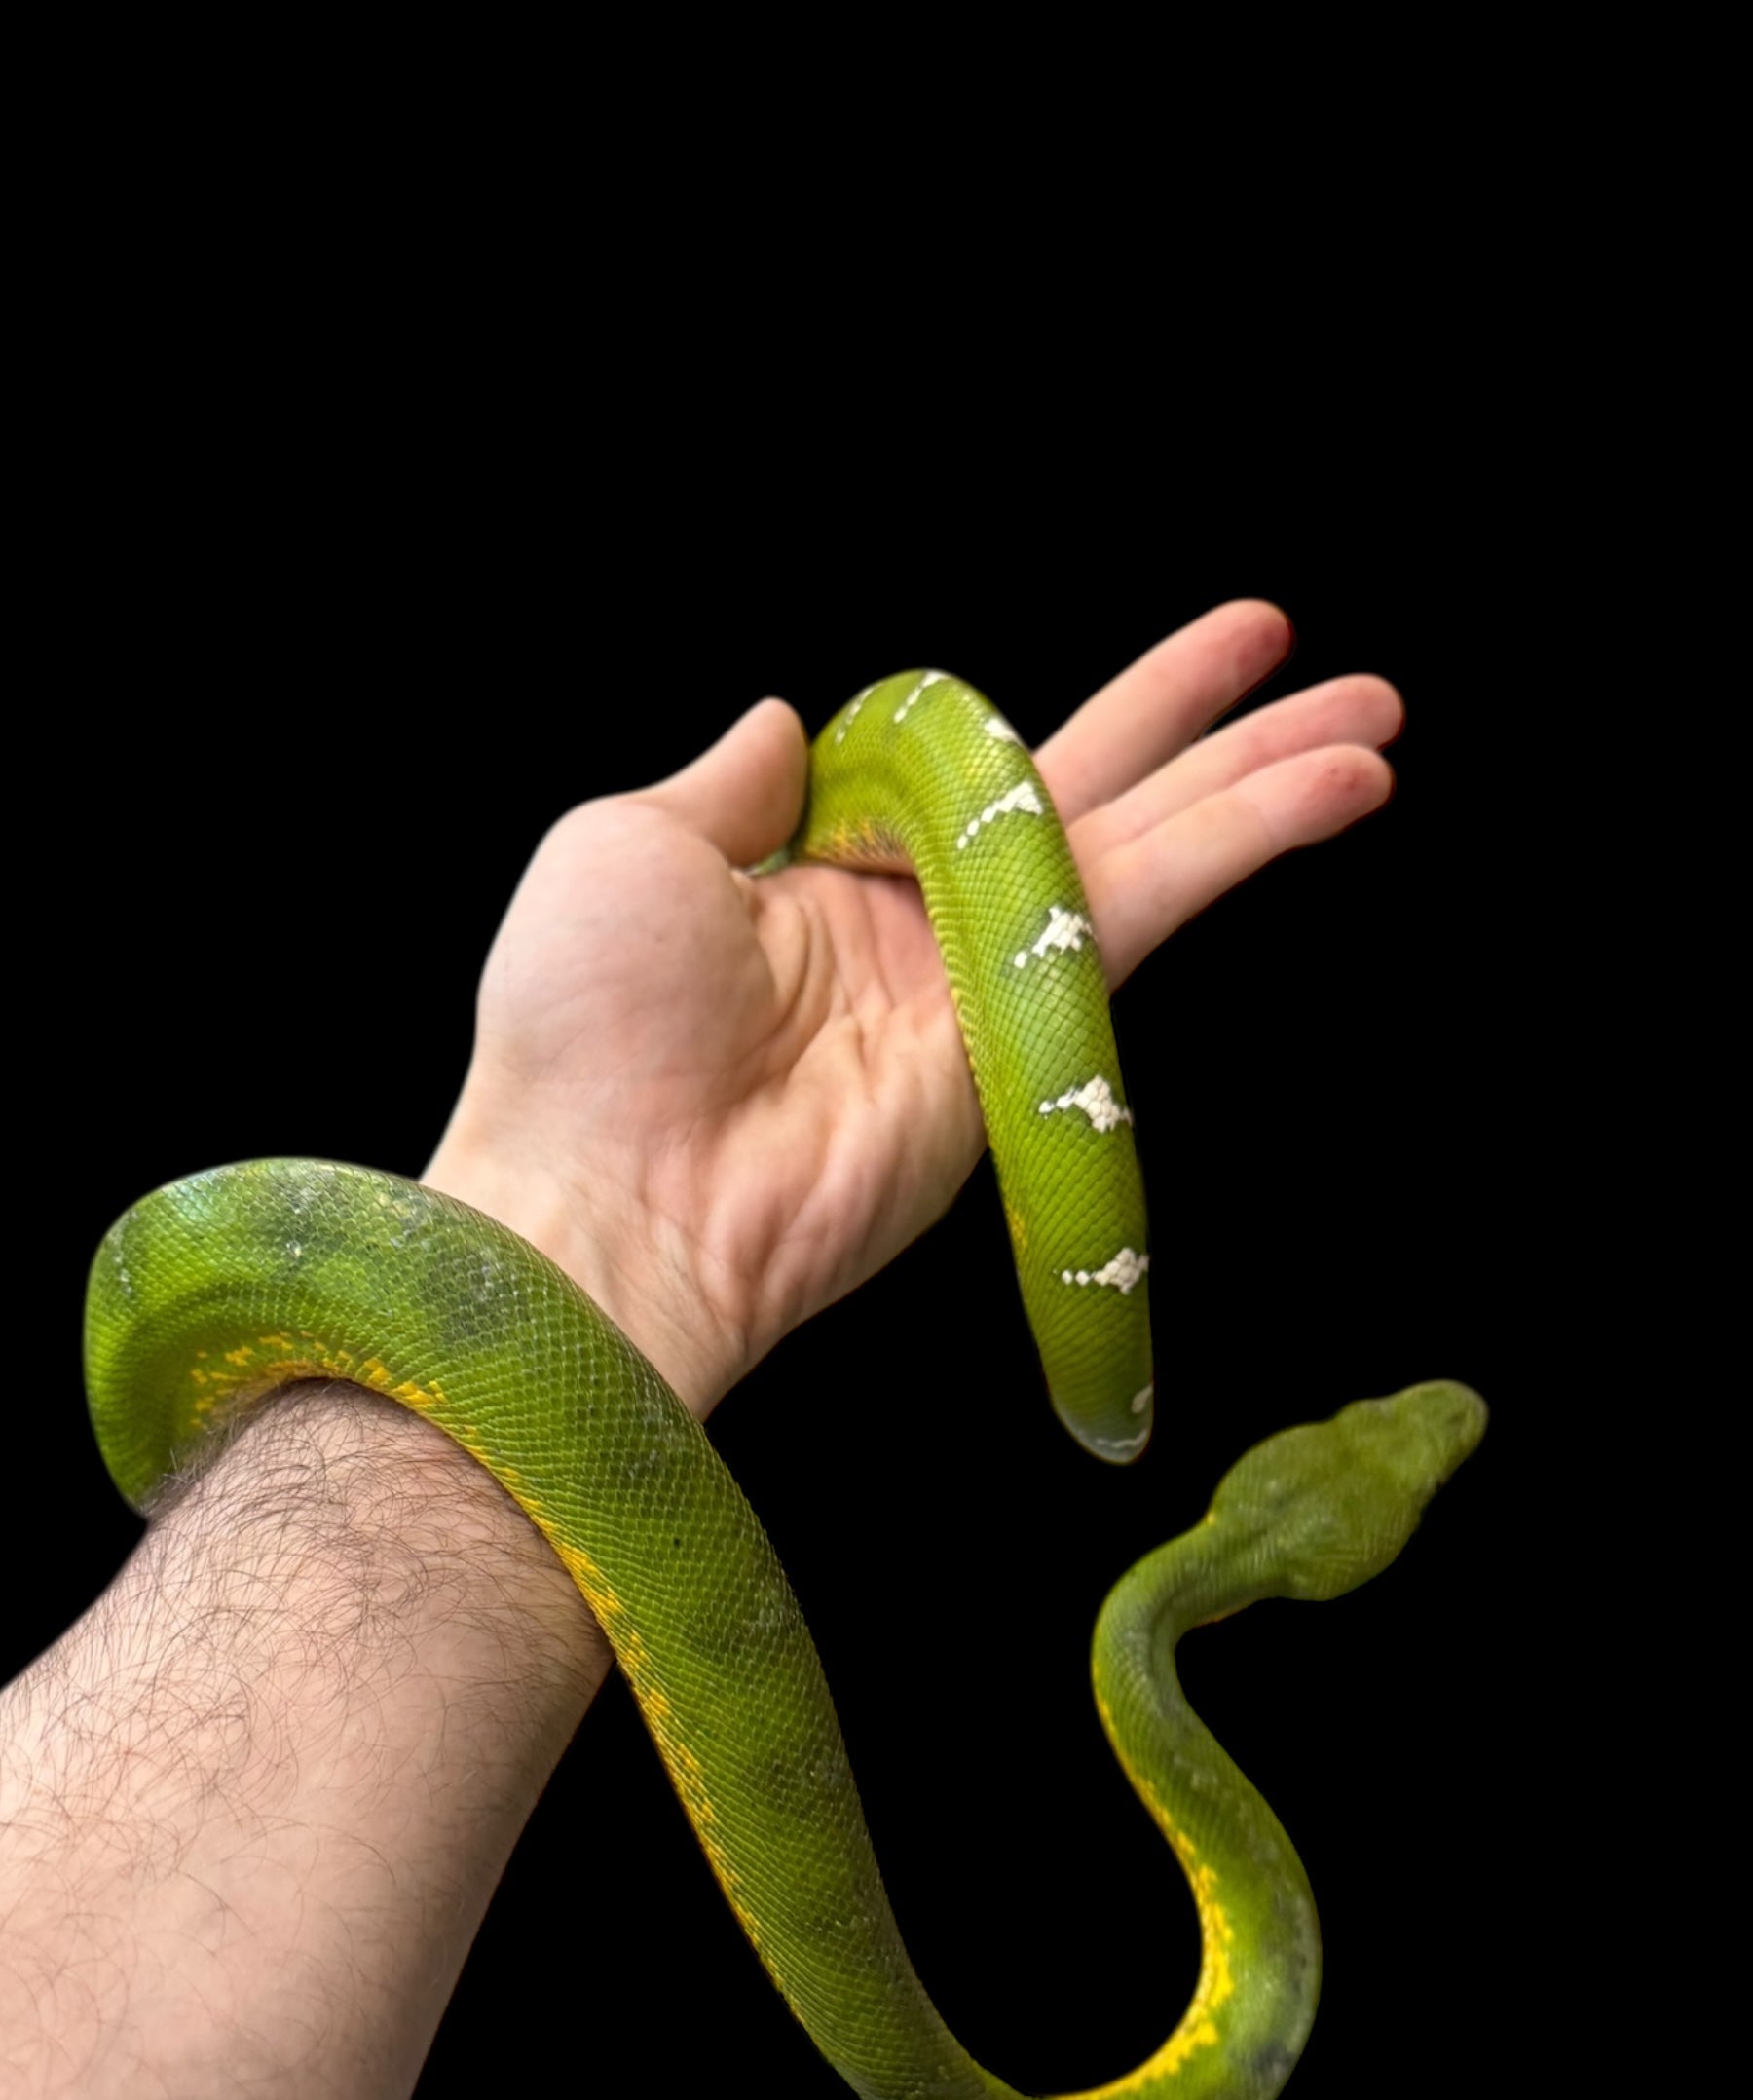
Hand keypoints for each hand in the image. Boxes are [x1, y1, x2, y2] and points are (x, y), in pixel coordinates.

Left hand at [424, 601, 1400, 1414]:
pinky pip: (1146, 919)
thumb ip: (730, 781)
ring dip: (1261, 782)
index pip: (968, 771)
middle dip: (1196, 725)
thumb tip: (782, 717)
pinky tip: (1329, 790)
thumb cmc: (585, 1028)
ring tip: (1375, 718)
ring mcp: (981, 988)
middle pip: (1086, 798)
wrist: (614, 1201)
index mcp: (821, 870)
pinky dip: (1242, 847)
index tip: (1116, 676)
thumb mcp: (629, 847)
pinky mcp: (1030, 1039)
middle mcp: (919, 926)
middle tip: (1299, 650)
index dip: (1045, 713)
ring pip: (1147, 853)